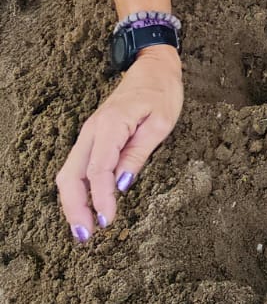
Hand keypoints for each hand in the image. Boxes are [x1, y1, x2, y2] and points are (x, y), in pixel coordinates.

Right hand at [56, 46, 183, 240]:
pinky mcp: (92, 137)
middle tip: (86, 236)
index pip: (98, 170)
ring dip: (72, 202)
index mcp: (110, 125)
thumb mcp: (160, 124)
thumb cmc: (162, 92)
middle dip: (75, 208)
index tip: (108, 221)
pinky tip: (85, 206)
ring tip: (83, 229)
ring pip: (68, 172)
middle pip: (71, 175)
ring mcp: (89, 133)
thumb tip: (121, 185)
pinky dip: (77, 189)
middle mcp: (92, 130)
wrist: (153, 67)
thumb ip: (138, 154)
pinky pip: (77, 166)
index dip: (101, 198)